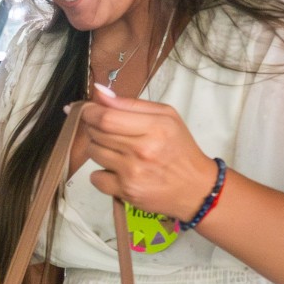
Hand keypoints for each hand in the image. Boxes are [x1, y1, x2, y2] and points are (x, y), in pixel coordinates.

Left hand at [80, 84, 219, 218]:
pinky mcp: (126, 191)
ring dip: (98, 148)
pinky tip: (117, 170)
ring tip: (116, 150)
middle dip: (94, 127)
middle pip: (97, 133)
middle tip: (104, 129)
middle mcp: (142, 150)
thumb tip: (99, 92)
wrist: (196, 188)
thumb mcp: (166, 117)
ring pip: (93, 153)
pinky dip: (101, 173)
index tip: (88, 110)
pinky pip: (95, 178)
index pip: (106, 117)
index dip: (90, 111)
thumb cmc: (180, 149)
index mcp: (155, 127)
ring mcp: (132, 172)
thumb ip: (131, 104)